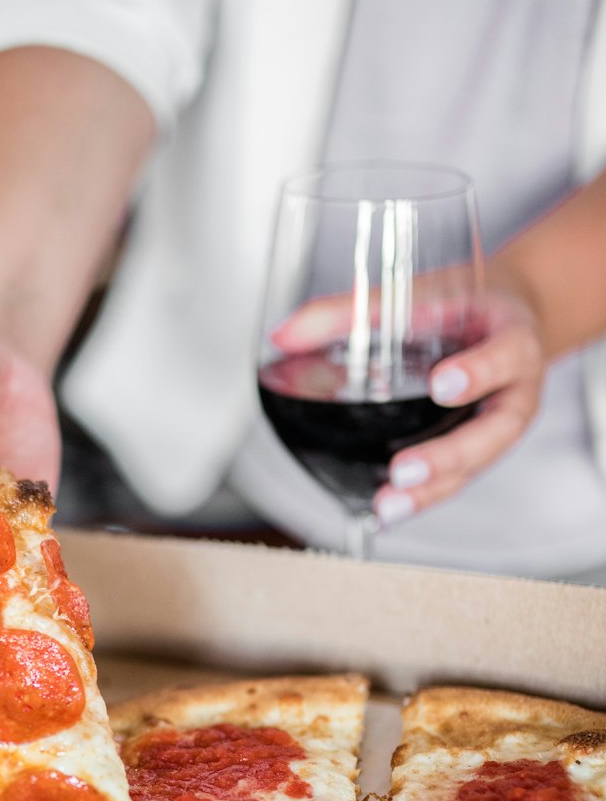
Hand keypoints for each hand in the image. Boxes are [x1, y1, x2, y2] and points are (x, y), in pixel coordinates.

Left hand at [272, 275, 545, 526]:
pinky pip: (459, 476)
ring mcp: (500, 425)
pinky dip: (426, 495)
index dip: (478, 371)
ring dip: (432, 489)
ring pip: (476, 464)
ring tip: (389, 504)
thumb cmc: (467, 307)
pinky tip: (390, 508)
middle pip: (495, 430)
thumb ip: (351, 311)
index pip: (504, 354)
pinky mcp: (481, 449)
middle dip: (448, 455)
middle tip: (404, 470)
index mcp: (511, 339)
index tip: (441, 383)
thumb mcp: (421, 292)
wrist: (508, 318)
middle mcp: (515, 389)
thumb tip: (284, 334)